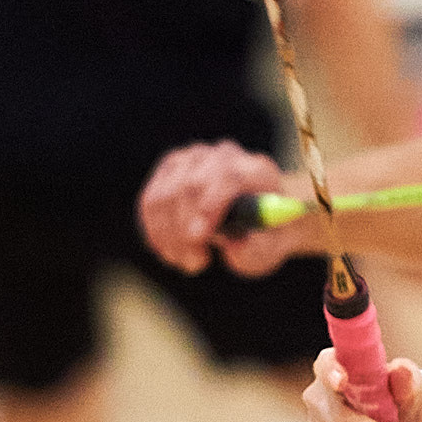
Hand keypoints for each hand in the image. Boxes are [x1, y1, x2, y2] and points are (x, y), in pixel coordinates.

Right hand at [139, 140, 313, 276]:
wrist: (258, 221)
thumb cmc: (266, 236)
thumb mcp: (272, 249)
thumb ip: (256, 249)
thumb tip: (234, 247)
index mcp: (255, 171)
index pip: (226, 178)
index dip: (209, 206)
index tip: (199, 238)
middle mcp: (222, 157)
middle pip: (190, 185)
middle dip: (185, 230)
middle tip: (195, 264)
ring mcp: (192, 160)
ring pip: (164, 196)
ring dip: (170, 236)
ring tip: (190, 263)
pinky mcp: (169, 170)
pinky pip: (150, 202)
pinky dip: (156, 232)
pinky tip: (172, 253)